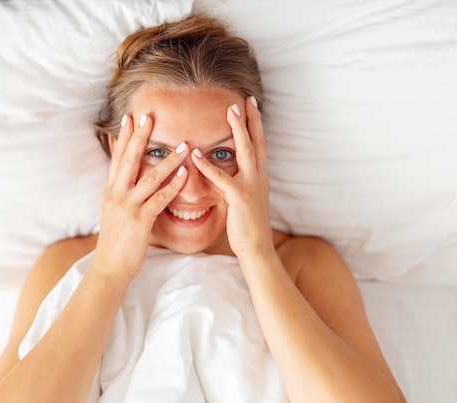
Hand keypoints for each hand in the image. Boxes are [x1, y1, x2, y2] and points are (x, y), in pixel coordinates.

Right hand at [92, 113, 189, 283]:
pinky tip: (186, 174)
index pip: (117, 158)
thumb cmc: (116, 240)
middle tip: (150, 116)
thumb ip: (118, 190)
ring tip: (183, 145)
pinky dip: (173, 185)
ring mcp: (127, 207)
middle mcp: (116, 194)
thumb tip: (119, 175)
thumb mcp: (112, 211)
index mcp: (110, 190)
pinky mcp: (140, 220)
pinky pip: (160, 198)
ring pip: (149, 177)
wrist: (110, 267)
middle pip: (129, 159)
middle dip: (140, 137)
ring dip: (167, 160)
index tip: (131, 117)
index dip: (124, 137)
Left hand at [192, 97, 273, 257]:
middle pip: (256, 142)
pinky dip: (208, 166)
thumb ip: (237, 182)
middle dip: (250, 119)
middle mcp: (259, 177)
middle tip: (244, 100)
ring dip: (238, 131)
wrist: (256, 248)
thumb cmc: (246, 226)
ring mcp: (251, 186)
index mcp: (260, 177)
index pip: (259, 145)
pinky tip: (196, 155)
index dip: (255, 124)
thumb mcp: (244, 199)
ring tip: (229, 113)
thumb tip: (226, 171)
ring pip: (246, 152)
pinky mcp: (240, 198)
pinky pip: (223, 179)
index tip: (250, 105)